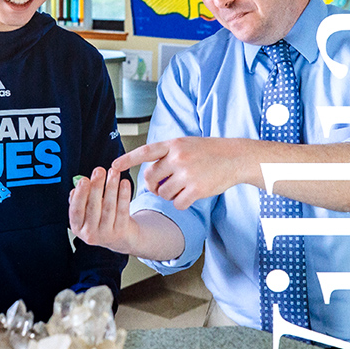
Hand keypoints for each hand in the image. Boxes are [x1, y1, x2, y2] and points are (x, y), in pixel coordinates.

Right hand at [69, 167, 138, 253]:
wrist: (120, 236)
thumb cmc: (99, 218)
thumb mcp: (86, 210)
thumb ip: (81, 198)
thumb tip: (78, 185)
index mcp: (77, 227)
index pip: (76, 210)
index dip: (80, 195)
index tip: (84, 180)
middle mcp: (89, 234)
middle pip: (93, 207)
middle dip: (96, 186)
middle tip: (99, 171)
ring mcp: (106, 234)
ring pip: (109, 207)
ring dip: (111, 187)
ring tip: (113, 172)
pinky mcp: (121, 232)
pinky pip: (123, 210)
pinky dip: (124, 195)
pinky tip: (124, 183)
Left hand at [113, 137, 253, 209]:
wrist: (236, 157)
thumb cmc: (210, 151)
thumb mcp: (187, 144)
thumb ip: (168, 154)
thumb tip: (149, 173)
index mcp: (174, 144)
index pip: (145, 152)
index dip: (127, 159)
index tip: (113, 166)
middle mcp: (178, 157)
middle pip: (150, 177)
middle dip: (153, 185)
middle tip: (162, 187)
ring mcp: (187, 173)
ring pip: (163, 193)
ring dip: (169, 195)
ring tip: (181, 189)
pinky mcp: (197, 189)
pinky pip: (177, 204)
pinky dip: (181, 203)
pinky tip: (190, 196)